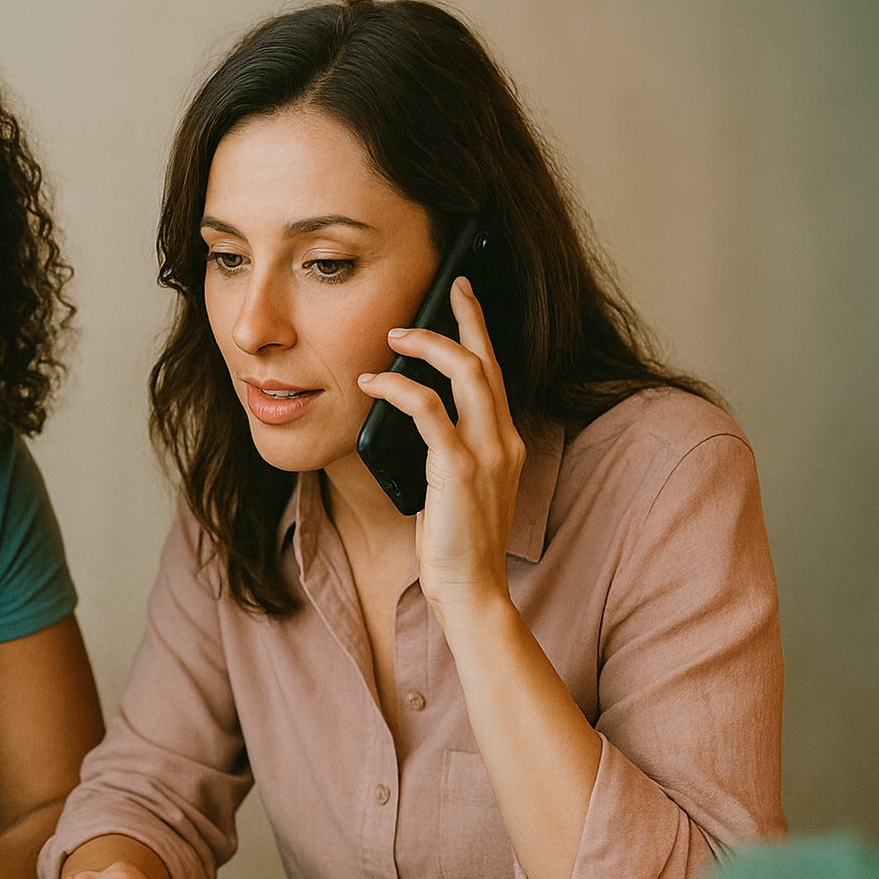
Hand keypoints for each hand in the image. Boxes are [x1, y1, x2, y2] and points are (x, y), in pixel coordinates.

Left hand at [358, 276, 525, 617]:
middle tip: (444, 288)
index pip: (496, 373)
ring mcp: (487, 454)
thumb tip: (409, 418)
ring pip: (467, 374)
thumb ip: (445, 450)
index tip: (463, 297)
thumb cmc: (456, 544)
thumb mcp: (455, 486)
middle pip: (487, 360)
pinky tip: (373, 384)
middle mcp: (504, 440)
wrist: (471, 590)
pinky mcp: (460, 470)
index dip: (479, 330)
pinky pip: (429, 411)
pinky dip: (399, 389)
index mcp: (506, 442)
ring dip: (428, 346)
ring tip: (394, 336)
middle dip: (465, 318)